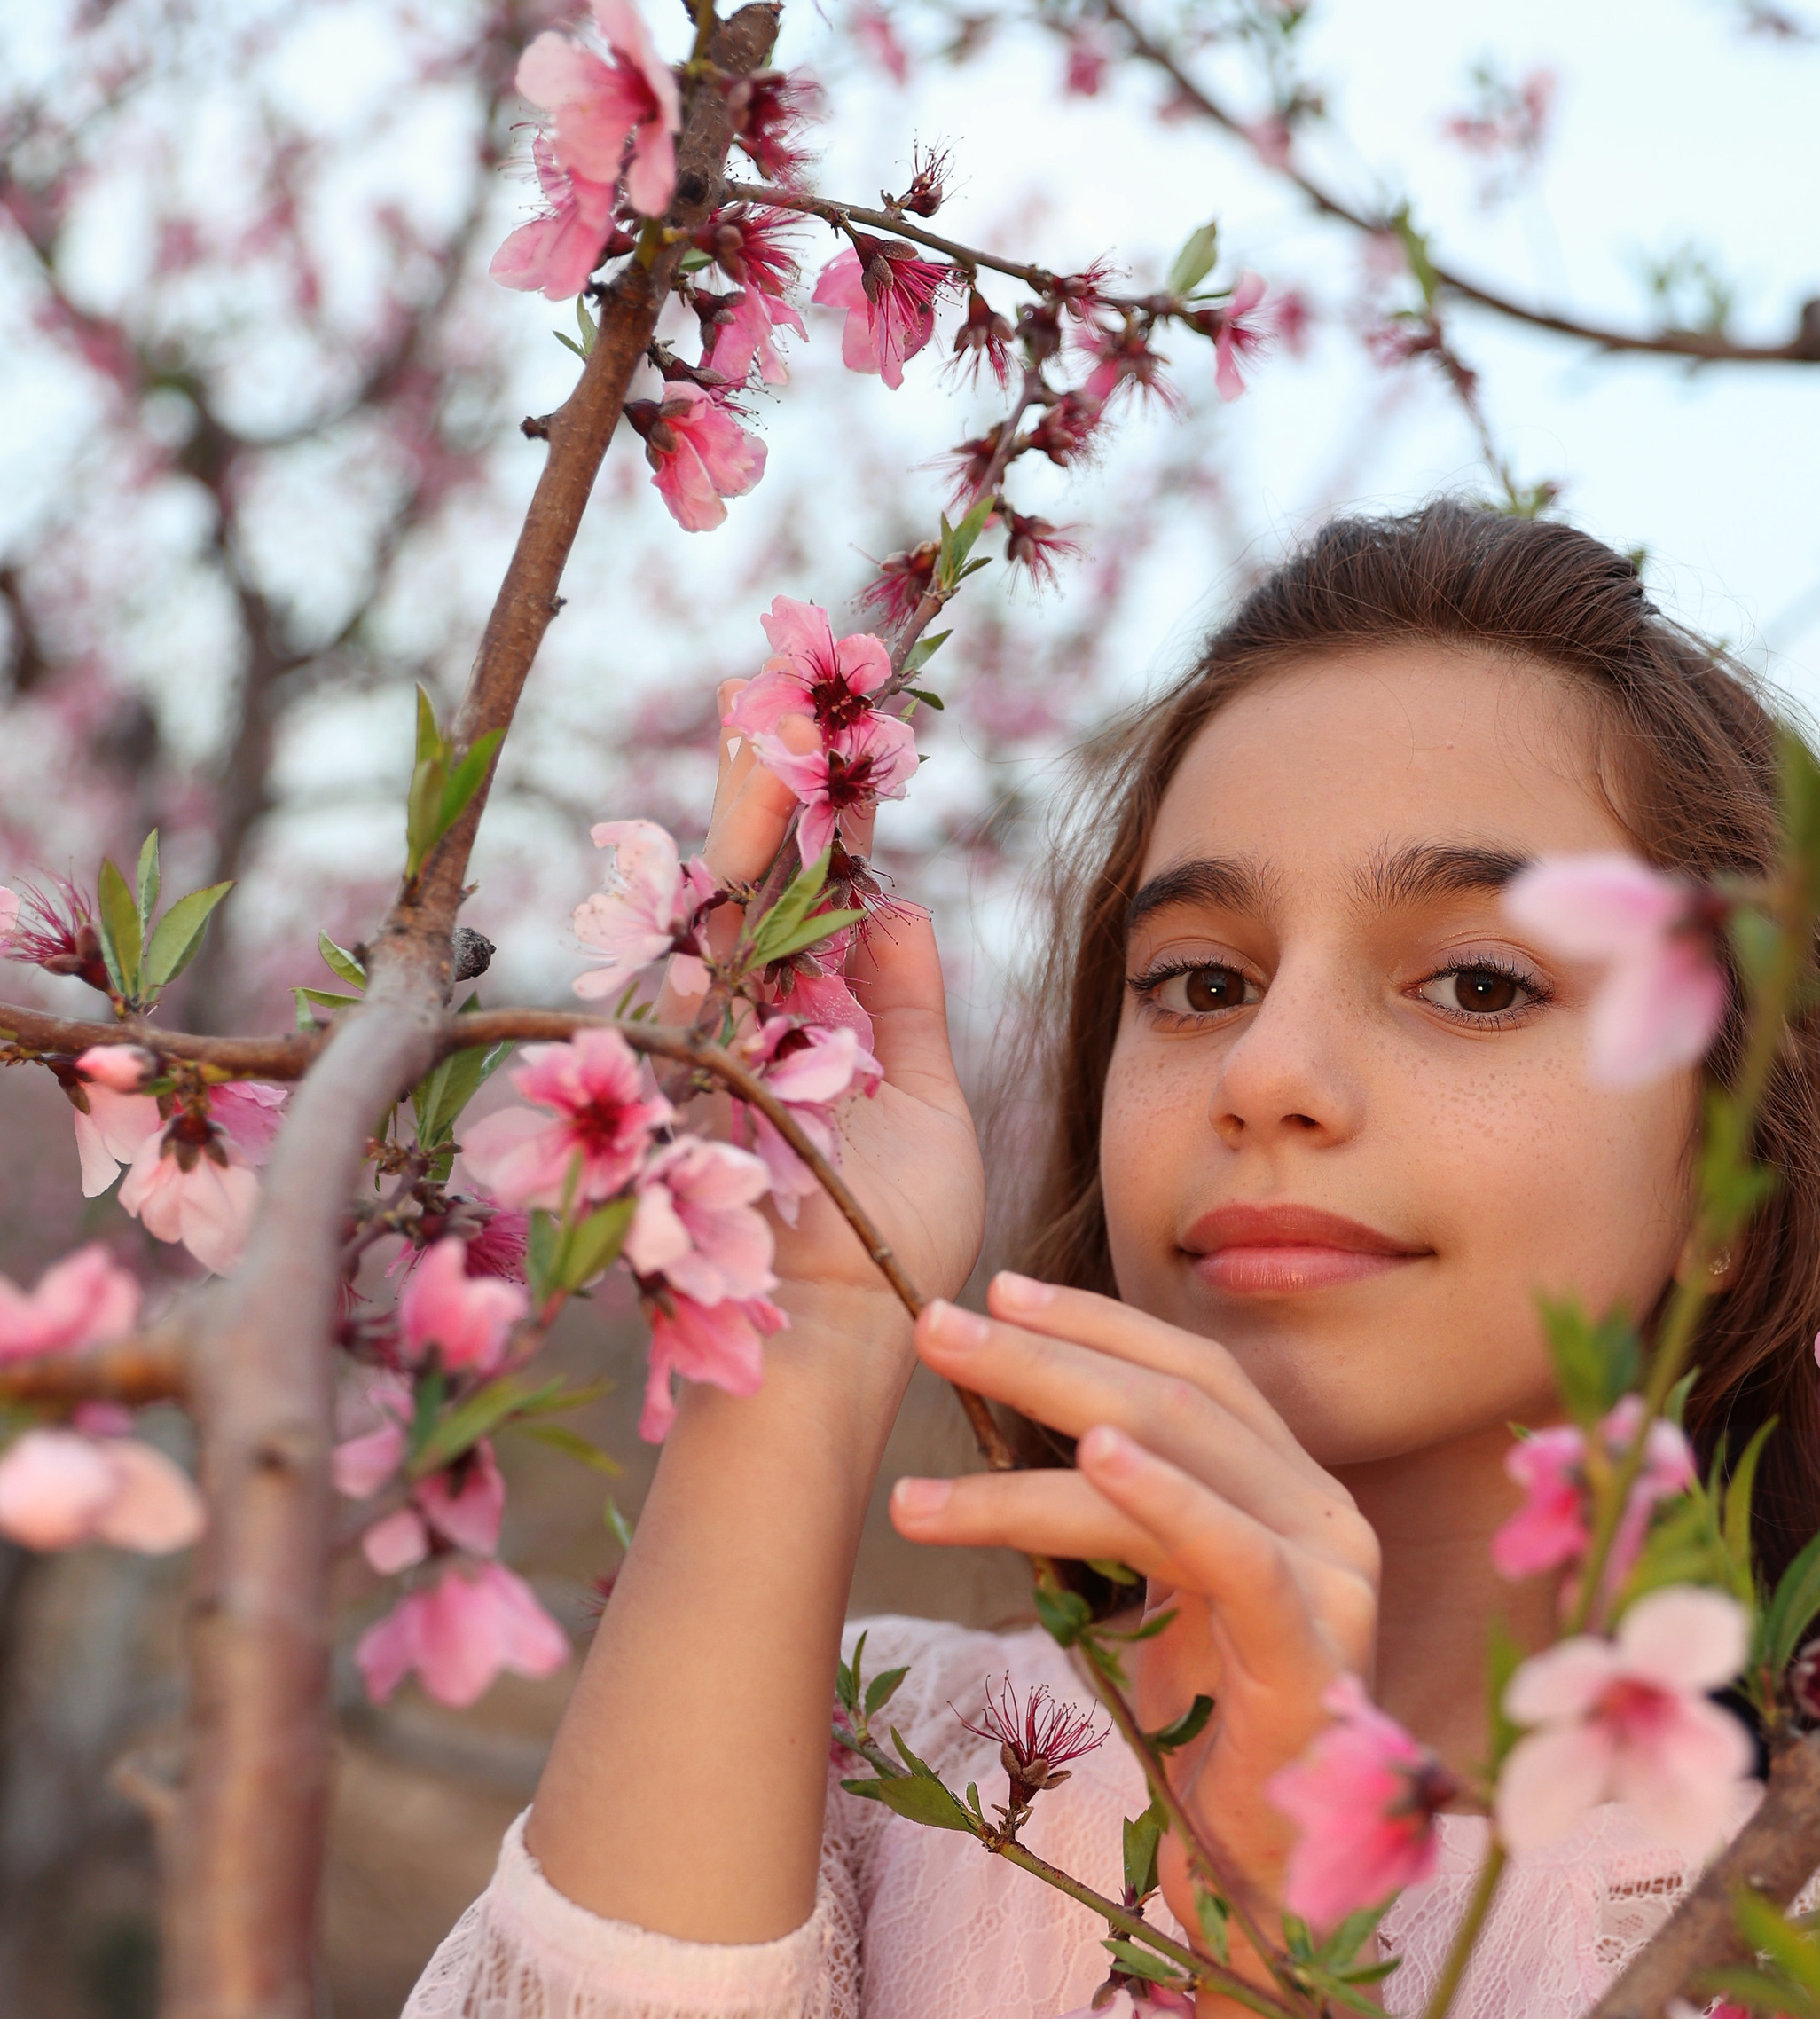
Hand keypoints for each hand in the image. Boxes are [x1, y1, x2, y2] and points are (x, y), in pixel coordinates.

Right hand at [700, 688, 985, 1313]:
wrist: (841, 1338)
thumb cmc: (888, 1242)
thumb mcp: (926, 1107)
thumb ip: (906, 1004)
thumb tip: (892, 898)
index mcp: (813, 1013)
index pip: (817, 885)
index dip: (831, 803)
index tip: (851, 718)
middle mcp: (756, 1016)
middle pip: (757, 872)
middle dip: (770, 775)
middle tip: (785, 680)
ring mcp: (717, 1043)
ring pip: (721, 905)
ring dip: (747, 813)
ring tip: (767, 720)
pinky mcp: (693, 1081)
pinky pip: (702, 982)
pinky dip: (721, 910)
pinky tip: (740, 841)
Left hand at [893, 1274, 1381, 1942]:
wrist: (1269, 1890)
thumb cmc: (1208, 1753)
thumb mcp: (1157, 1612)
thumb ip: (1126, 1527)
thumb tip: (1036, 1447)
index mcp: (1294, 1498)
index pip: (1195, 1376)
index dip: (1096, 1326)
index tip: (993, 1295)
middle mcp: (1328, 1518)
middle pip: (1177, 1400)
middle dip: (1045, 1356)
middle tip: (934, 1327)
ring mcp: (1335, 1580)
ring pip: (1181, 1461)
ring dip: (1050, 1425)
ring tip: (946, 1413)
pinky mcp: (1318, 1652)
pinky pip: (1238, 1553)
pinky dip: (1166, 1495)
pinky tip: (1092, 1460)